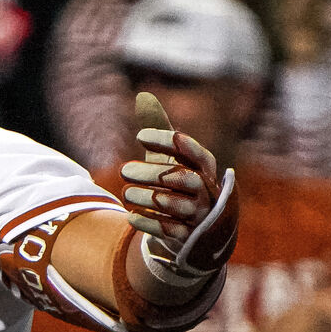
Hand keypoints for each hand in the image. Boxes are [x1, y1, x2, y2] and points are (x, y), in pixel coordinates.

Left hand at [122, 92, 239, 279]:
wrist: (193, 230)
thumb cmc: (179, 185)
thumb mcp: (170, 158)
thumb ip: (159, 129)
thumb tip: (143, 94)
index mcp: (205, 168)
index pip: (193, 151)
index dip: (169, 142)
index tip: (140, 137)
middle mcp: (207, 191)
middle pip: (185, 179)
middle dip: (154, 174)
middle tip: (123, 170)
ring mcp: (199, 216)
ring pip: (177, 206)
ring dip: (149, 198)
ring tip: (126, 193)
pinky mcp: (188, 237)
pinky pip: (170, 230)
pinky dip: (149, 223)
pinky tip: (130, 217)